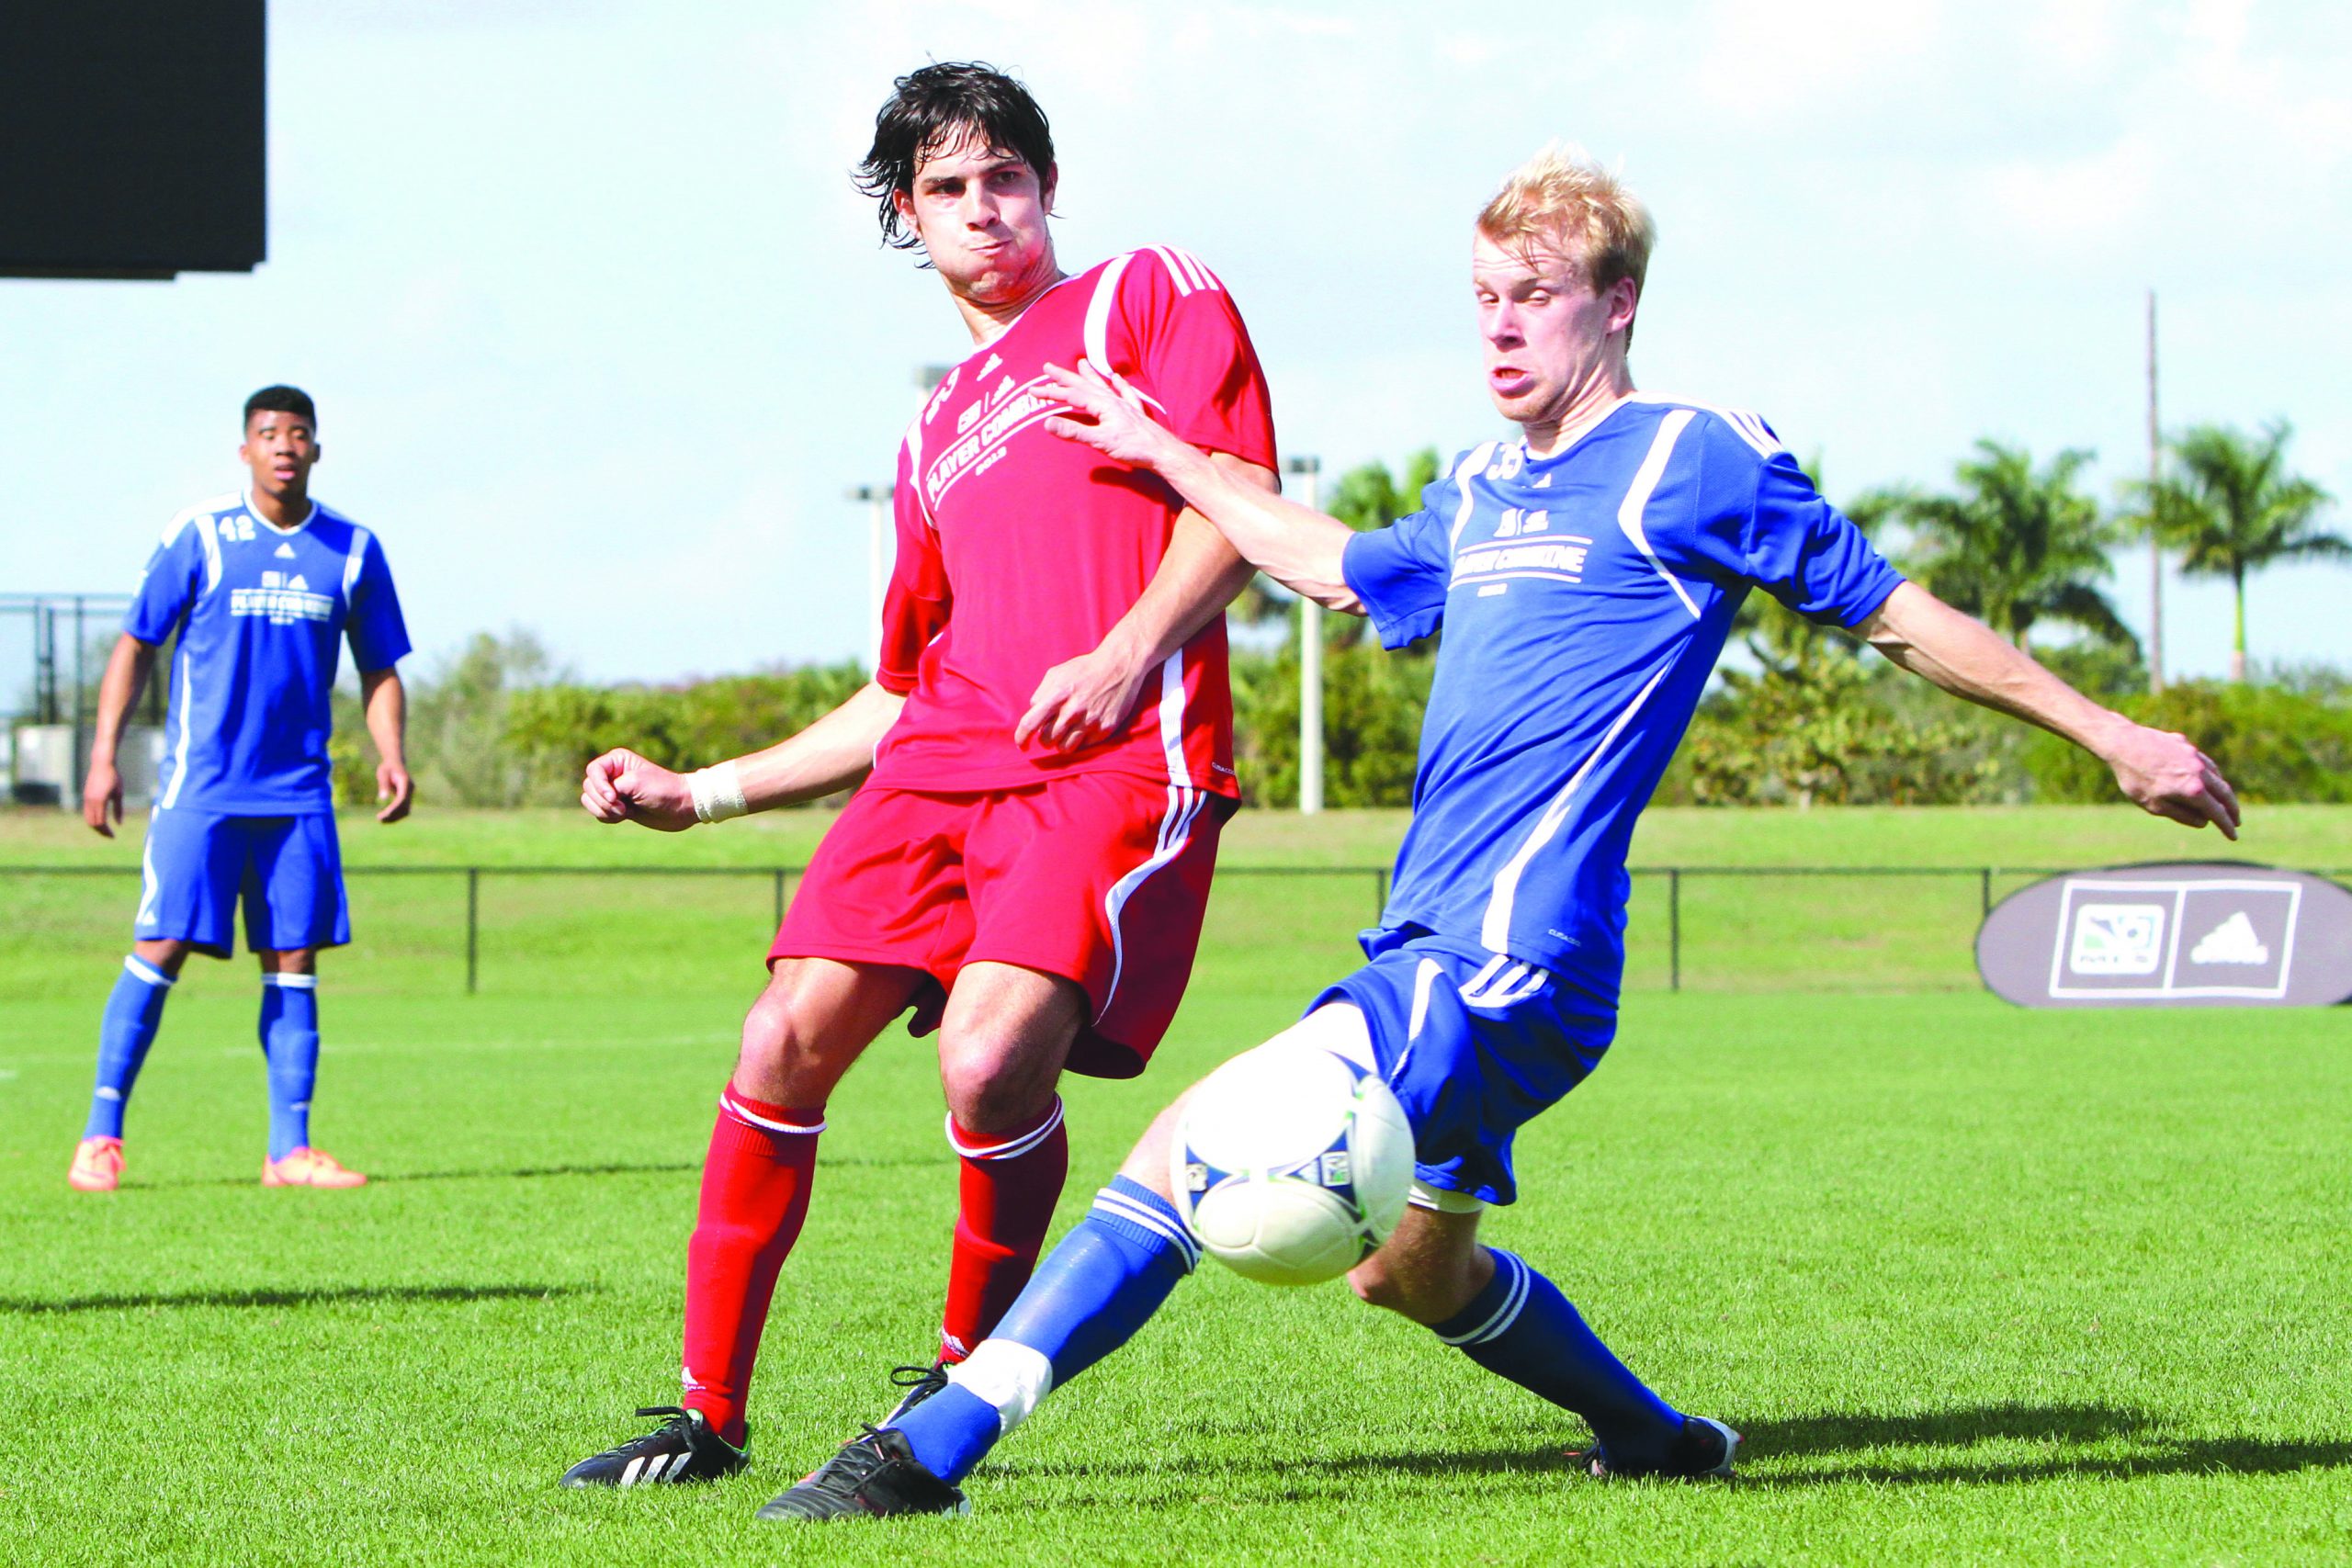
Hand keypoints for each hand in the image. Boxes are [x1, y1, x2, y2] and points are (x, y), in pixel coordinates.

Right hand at [82, 759, 122, 837]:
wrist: (102, 764)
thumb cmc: (114, 777)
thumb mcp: (119, 793)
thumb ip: (118, 809)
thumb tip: (119, 824)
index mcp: (99, 801)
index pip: (100, 822)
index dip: (106, 831)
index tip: (113, 836)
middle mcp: (90, 801)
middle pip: (92, 823)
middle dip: (100, 831)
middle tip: (109, 836)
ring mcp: (86, 799)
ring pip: (87, 818)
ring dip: (95, 826)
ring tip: (105, 830)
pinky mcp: (85, 796)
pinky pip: (87, 812)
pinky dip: (92, 819)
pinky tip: (101, 820)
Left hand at [375, 761, 413, 823]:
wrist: (395, 762)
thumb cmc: (387, 767)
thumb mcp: (382, 773)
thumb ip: (383, 785)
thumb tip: (382, 799)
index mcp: (405, 783)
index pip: (402, 799)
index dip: (393, 809)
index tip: (383, 815)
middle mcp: (410, 789)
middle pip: (404, 807)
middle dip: (393, 815)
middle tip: (379, 820)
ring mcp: (410, 794)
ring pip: (406, 810)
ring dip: (395, 817)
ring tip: (381, 820)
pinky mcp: (407, 797)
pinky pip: (404, 809)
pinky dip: (396, 815)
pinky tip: (386, 817)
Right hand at [581, 747, 695, 830]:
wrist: (681, 807)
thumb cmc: (662, 790)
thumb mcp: (634, 783)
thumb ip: (609, 787)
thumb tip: (592, 798)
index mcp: (617, 761)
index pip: (592, 771)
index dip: (599, 786)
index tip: (614, 797)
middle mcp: (613, 774)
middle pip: (588, 787)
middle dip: (603, 801)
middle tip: (624, 807)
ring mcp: (614, 791)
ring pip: (589, 801)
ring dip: (605, 811)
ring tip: (625, 812)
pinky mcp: (617, 807)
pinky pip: (598, 813)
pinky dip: (608, 817)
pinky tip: (626, 816)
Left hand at [1015, 646, 1150, 753]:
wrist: (1120, 665)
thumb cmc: (1085, 669)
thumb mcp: (1057, 673)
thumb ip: (1041, 693)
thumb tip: (1033, 712)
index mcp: (1058, 694)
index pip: (1031, 723)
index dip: (1021, 738)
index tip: (1022, 745)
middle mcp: (1074, 710)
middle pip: (1047, 740)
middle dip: (1045, 738)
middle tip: (1052, 730)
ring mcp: (1091, 721)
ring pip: (1065, 748)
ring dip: (1061, 743)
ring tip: (1067, 731)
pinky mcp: (1105, 729)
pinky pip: (1084, 746)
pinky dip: (1080, 740)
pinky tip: (1085, 726)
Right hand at [1039, 360, 1180, 470]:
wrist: (1162, 451)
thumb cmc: (1133, 447)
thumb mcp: (1099, 441)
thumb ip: (1073, 431)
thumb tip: (1047, 423)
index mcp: (1101, 405)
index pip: (1070, 395)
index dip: (1051, 392)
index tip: (1032, 391)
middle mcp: (1112, 400)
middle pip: (1084, 385)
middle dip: (1064, 377)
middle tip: (1047, 367)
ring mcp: (1124, 405)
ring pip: (1102, 385)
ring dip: (1088, 375)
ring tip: (1080, 363)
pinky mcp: (1135, 413)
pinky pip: (1124, 393)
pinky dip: (1118, 384)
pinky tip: (1116, 378)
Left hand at [2105, 724, 2239, 838]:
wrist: (2122, 744)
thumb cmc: (2135, 779)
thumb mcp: (2154, 805)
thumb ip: (2181, 815)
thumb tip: (2204, 822)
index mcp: (2193, 789)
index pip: (2217, 812)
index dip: (2226, 826)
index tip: (2233, 836)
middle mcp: (2200, 771)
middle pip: (2225, 793)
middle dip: (2233, 810)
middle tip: (2236, 822)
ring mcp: (2195, 756)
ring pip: (2217, 777)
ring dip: (2223, 793)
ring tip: (2223, 804)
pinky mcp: (2186, 746)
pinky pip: (2206, 764)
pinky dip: (2212, 777)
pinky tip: (2208, 781)